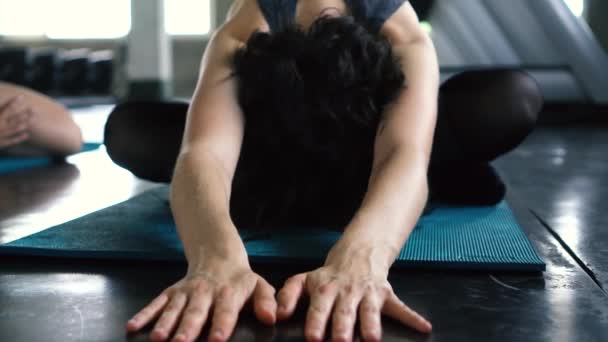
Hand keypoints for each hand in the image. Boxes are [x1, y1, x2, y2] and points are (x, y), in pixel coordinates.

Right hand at [0, 96, 30, 148]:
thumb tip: (0, 104)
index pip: (7, 108)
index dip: (14, 102)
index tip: (22, 96)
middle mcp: (0, 126)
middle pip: (15, 118)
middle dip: (26, 113)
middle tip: (35, 109)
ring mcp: (1, 135)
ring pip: (15, 129)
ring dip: (25, 124)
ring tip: (34, 120)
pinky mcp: (0, 143)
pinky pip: (11, 141)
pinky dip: (19, 138)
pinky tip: (27, 135)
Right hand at [126, 261, 277, 341]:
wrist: (218, 255)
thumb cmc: (241, 280)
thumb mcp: (259, 286)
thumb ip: (266, 302)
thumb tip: (272, 317)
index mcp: (229, 292)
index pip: (225, 310)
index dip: (222, 325)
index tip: (217, 340)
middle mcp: (205, 292)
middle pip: (196, 312)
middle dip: (188, 328)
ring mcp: (185, 291)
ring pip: (174, 308)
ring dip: (165, 323)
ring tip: (157, 339)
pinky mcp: (171, 292)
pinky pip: (156, 302)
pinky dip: (144, 313)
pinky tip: (133, 326)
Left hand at [276, 264, 431, 341]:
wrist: (358, 255)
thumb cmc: (328, 276)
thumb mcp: (304, 280)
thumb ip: (287, 295)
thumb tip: (279, 315)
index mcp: (326, 289)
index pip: (319, 308)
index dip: (316, 322)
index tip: (313, 337)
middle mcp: (347, 292)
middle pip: (345, 312)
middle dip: (343, 327)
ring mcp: (368, 293)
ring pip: (370, 310)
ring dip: (372, 324)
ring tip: (372, 338)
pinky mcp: (386, 295)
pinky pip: (401, 307)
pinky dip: (413, 317)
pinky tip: (424, 327)